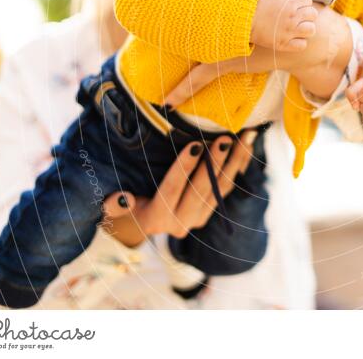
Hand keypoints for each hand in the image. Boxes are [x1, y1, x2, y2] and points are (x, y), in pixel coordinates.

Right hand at [100, 133, 255, 246]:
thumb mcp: (114, 207)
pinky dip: (239, 166)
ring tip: (245, 139)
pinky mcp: (211, 211)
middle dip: (214, 163)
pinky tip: (248, 148)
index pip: (172, 189)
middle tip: (225, 138)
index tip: (194, 145)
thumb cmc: (126, 204)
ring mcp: (199, 218)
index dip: (183, 168)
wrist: (143, 221)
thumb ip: (115, 205)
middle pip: (201, 190)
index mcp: (156, 219)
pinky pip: (228, 188)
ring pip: (221, 189)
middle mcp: (181, 223)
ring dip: (235, 162)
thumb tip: (120, 198)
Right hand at [252, 0, 317, 51]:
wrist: (243, 17)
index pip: (308, 1)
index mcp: (291, 2)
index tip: (297, 6)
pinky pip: (302, 45)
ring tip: (298, 29)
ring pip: (311, 30)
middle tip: (298, 18)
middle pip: (313, 15)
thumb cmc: (257, 4)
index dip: (303, 3)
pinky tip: (293, 39)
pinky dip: (299, 43)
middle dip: (307, 15)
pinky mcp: (283, 43)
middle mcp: (293, 16)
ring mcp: (289, 31)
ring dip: (306, 29)